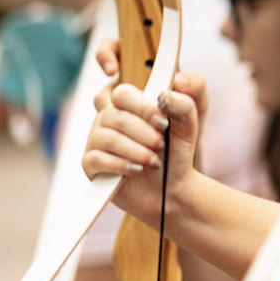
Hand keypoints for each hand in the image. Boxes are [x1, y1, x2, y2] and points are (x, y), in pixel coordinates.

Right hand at [84, 81, 200, 223]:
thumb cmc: (175, 152)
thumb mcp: (188, 126)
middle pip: (114, 114)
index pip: (122, 92)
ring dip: (135, 150)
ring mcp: (96, 139)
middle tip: (161, 144)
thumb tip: (165, 95)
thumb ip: (184, 104)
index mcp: (129, 103)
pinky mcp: (91, 163)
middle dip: (143, 131)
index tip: (162, 120)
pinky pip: (96, 158)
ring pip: (106, 137)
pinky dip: (120, 165)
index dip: (141, 106)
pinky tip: (136, 170)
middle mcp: (108, 118)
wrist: (171, 188)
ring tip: (154, 162)